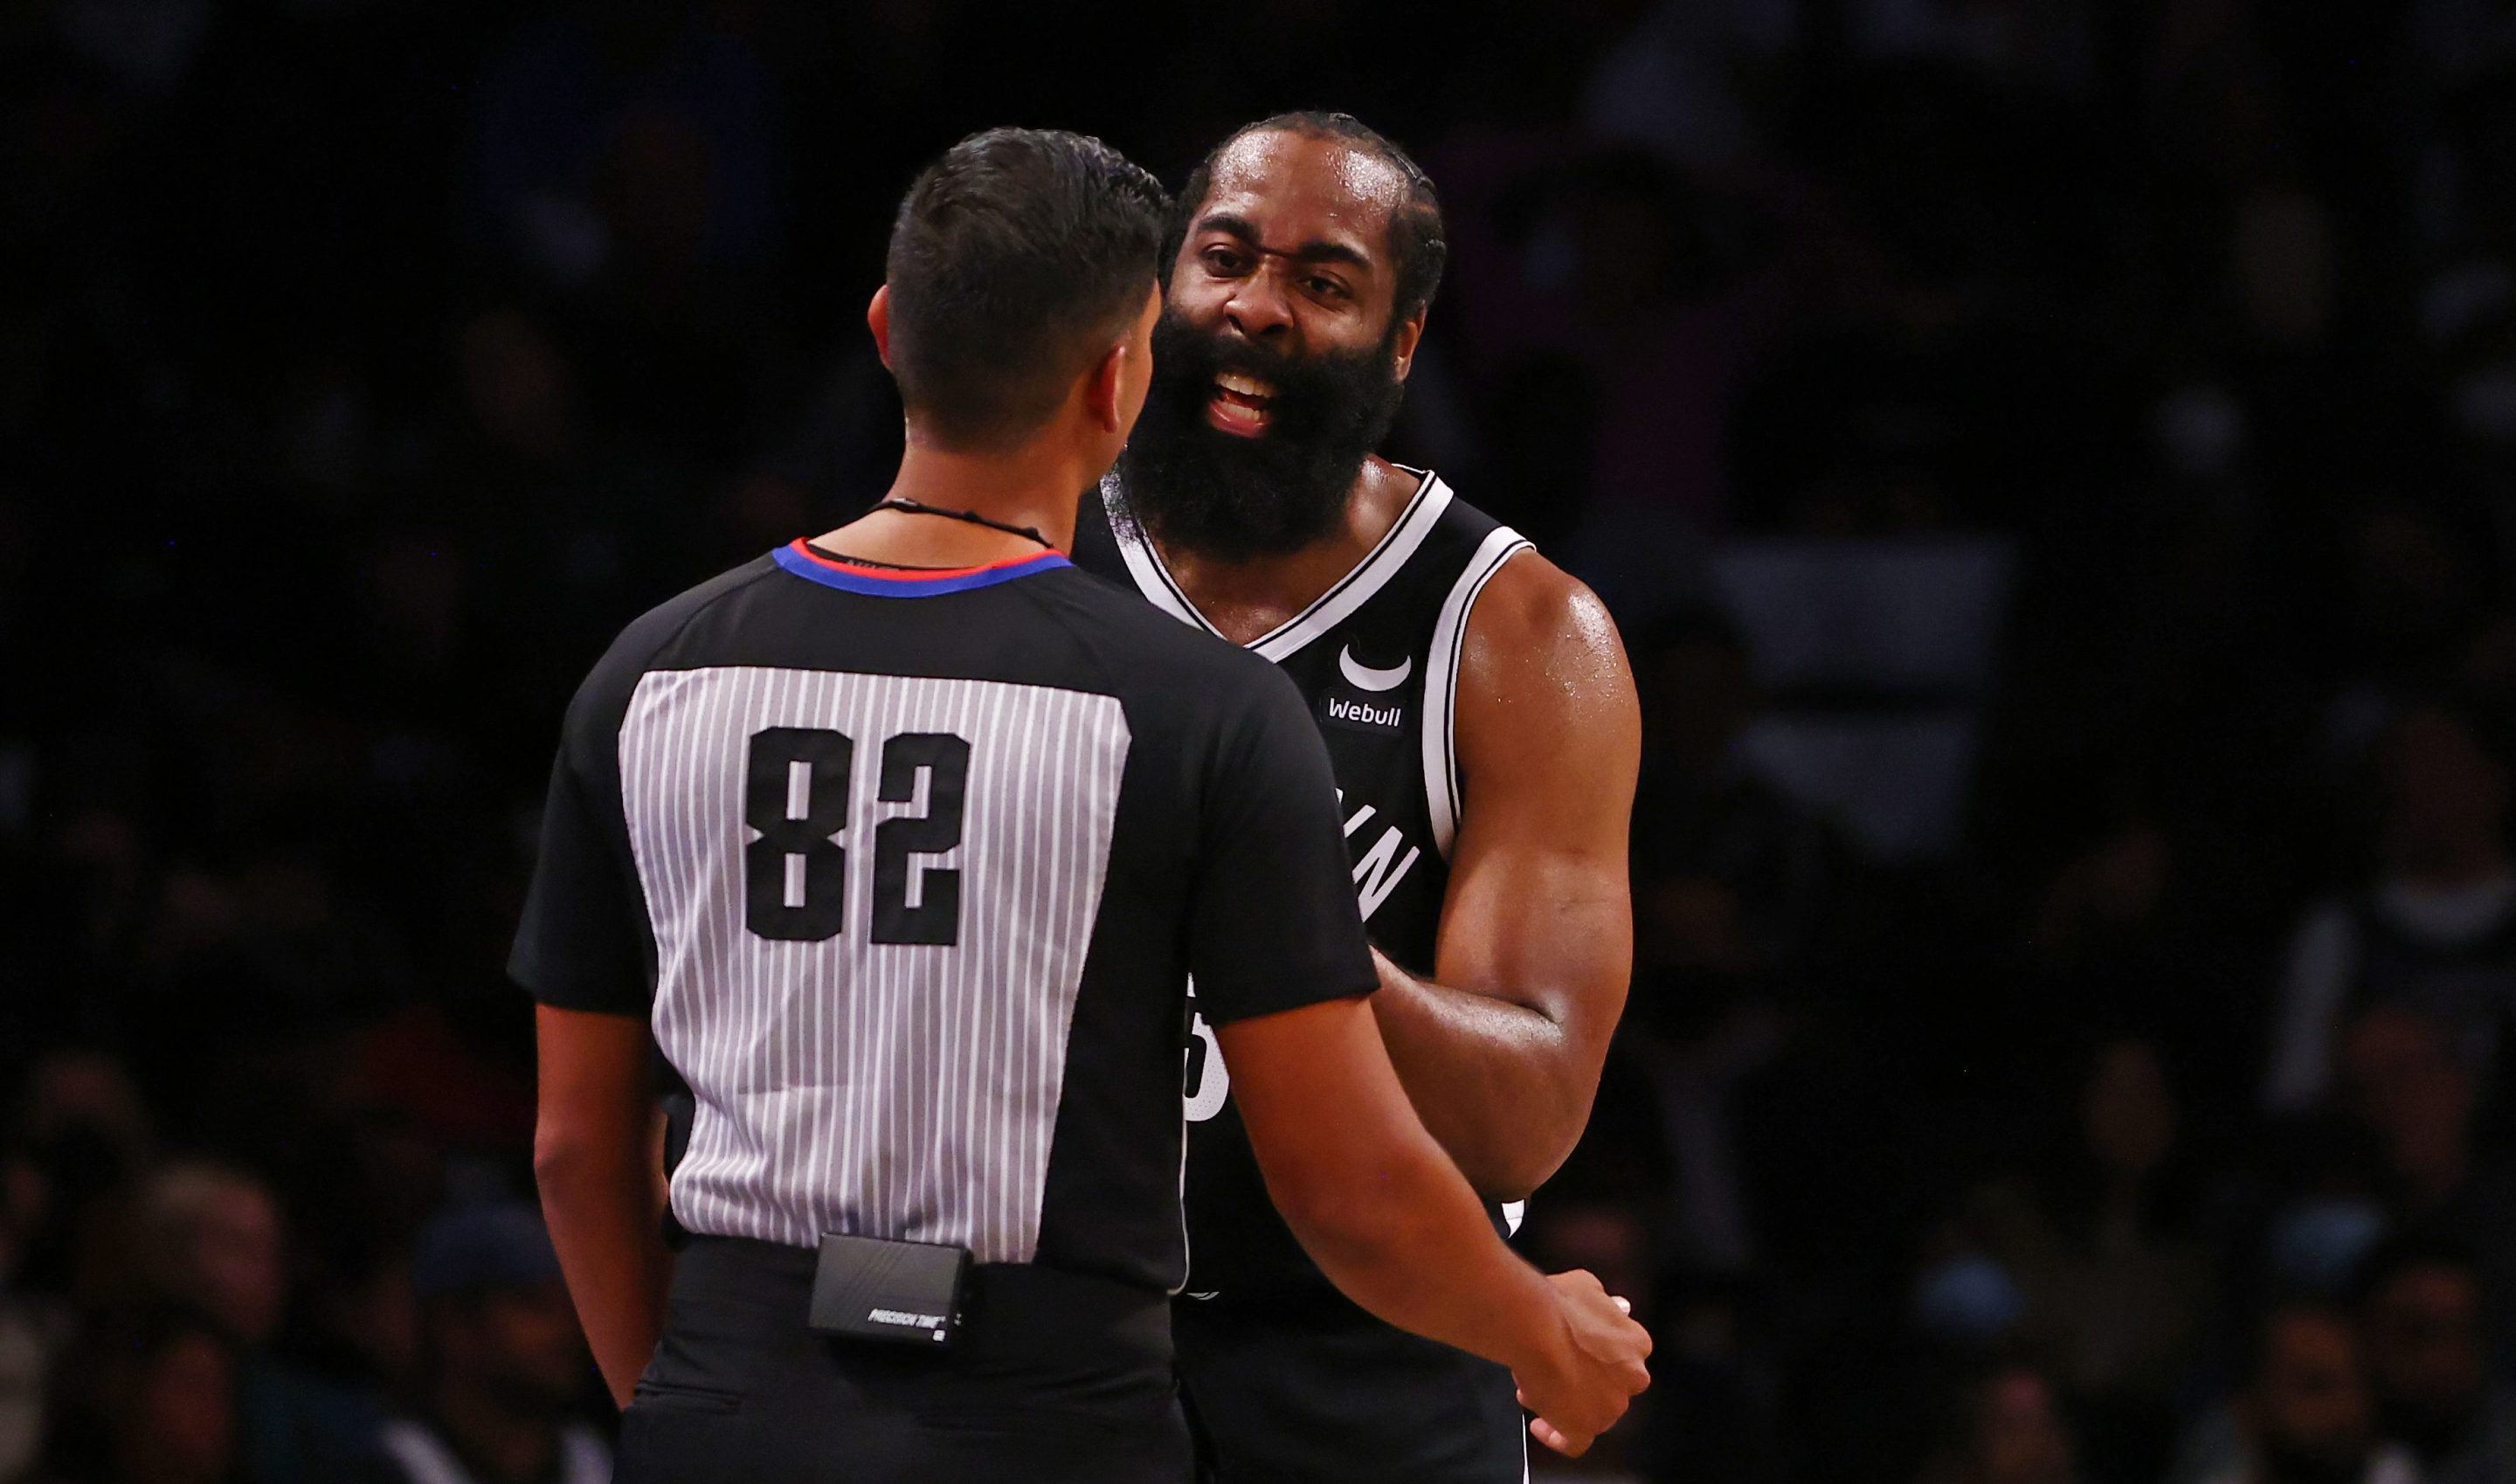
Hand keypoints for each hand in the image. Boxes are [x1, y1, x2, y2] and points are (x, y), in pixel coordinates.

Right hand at [1513, 1270, 1650, 1456]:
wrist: (1537, 1327)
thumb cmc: (1558, 1304)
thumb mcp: (1588, 1286)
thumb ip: (1604, 1302)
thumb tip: (1614, 1305)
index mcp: (1637, 1344)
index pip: (1623, 1357)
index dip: (1598, 1355)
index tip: (1580, 1350)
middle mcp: (1632, 1377)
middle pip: (1609, 1387)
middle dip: (1583, 1380)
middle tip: (1556, 1368)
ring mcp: (1610, 1406)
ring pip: (1592, 1413)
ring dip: (1566, 1403)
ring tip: (1536, 1386)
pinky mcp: (1585, 1427)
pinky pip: (1574, 1443)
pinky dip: (1557, 1436)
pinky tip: (1540, 1425)